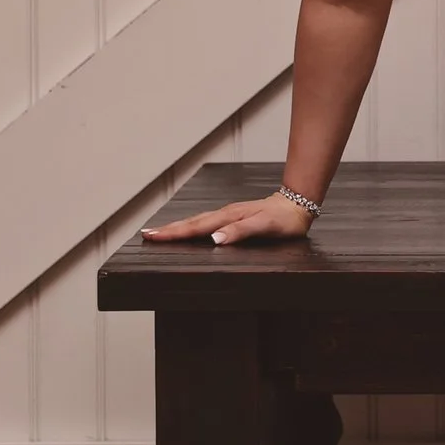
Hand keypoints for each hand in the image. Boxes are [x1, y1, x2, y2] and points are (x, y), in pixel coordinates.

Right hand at [137, 191, 314, 245]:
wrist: (298, 204)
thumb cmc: (284, 220)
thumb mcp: (265, 227)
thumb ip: (241, 232)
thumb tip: (215, 239)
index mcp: (228, 218)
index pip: (196, 228)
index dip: (173, 233)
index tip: (152, 236)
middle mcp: (225, 214)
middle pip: (191, 223)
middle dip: (168, 230)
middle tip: (145, 235)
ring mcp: (229, 214)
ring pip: (197, 221)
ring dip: (177, 227)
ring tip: (159, 232)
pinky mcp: (233, 217)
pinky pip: (207, 222)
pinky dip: (192, 226)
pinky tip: (189, 230)